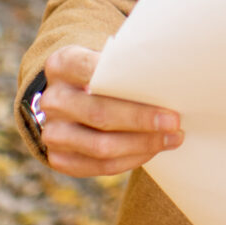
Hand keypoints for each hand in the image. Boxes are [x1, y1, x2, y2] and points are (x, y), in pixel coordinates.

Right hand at [37, 45, 183, 177]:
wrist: (73, 96)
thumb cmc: (103, 73)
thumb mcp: (108, 58)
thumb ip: (127, 63)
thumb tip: (168, 73)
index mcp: (62, 64)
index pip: (92, 69)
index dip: (127, 81)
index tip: (163, 88)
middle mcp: (51, 99)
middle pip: (99, 113)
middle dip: (141, 119)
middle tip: (174, 121)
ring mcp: (51, 131)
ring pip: (101, 146)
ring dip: (142, 144)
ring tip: (172, 138)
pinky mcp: (58, 158)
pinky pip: (99, 166)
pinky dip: (131, 160)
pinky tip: (152, 150)